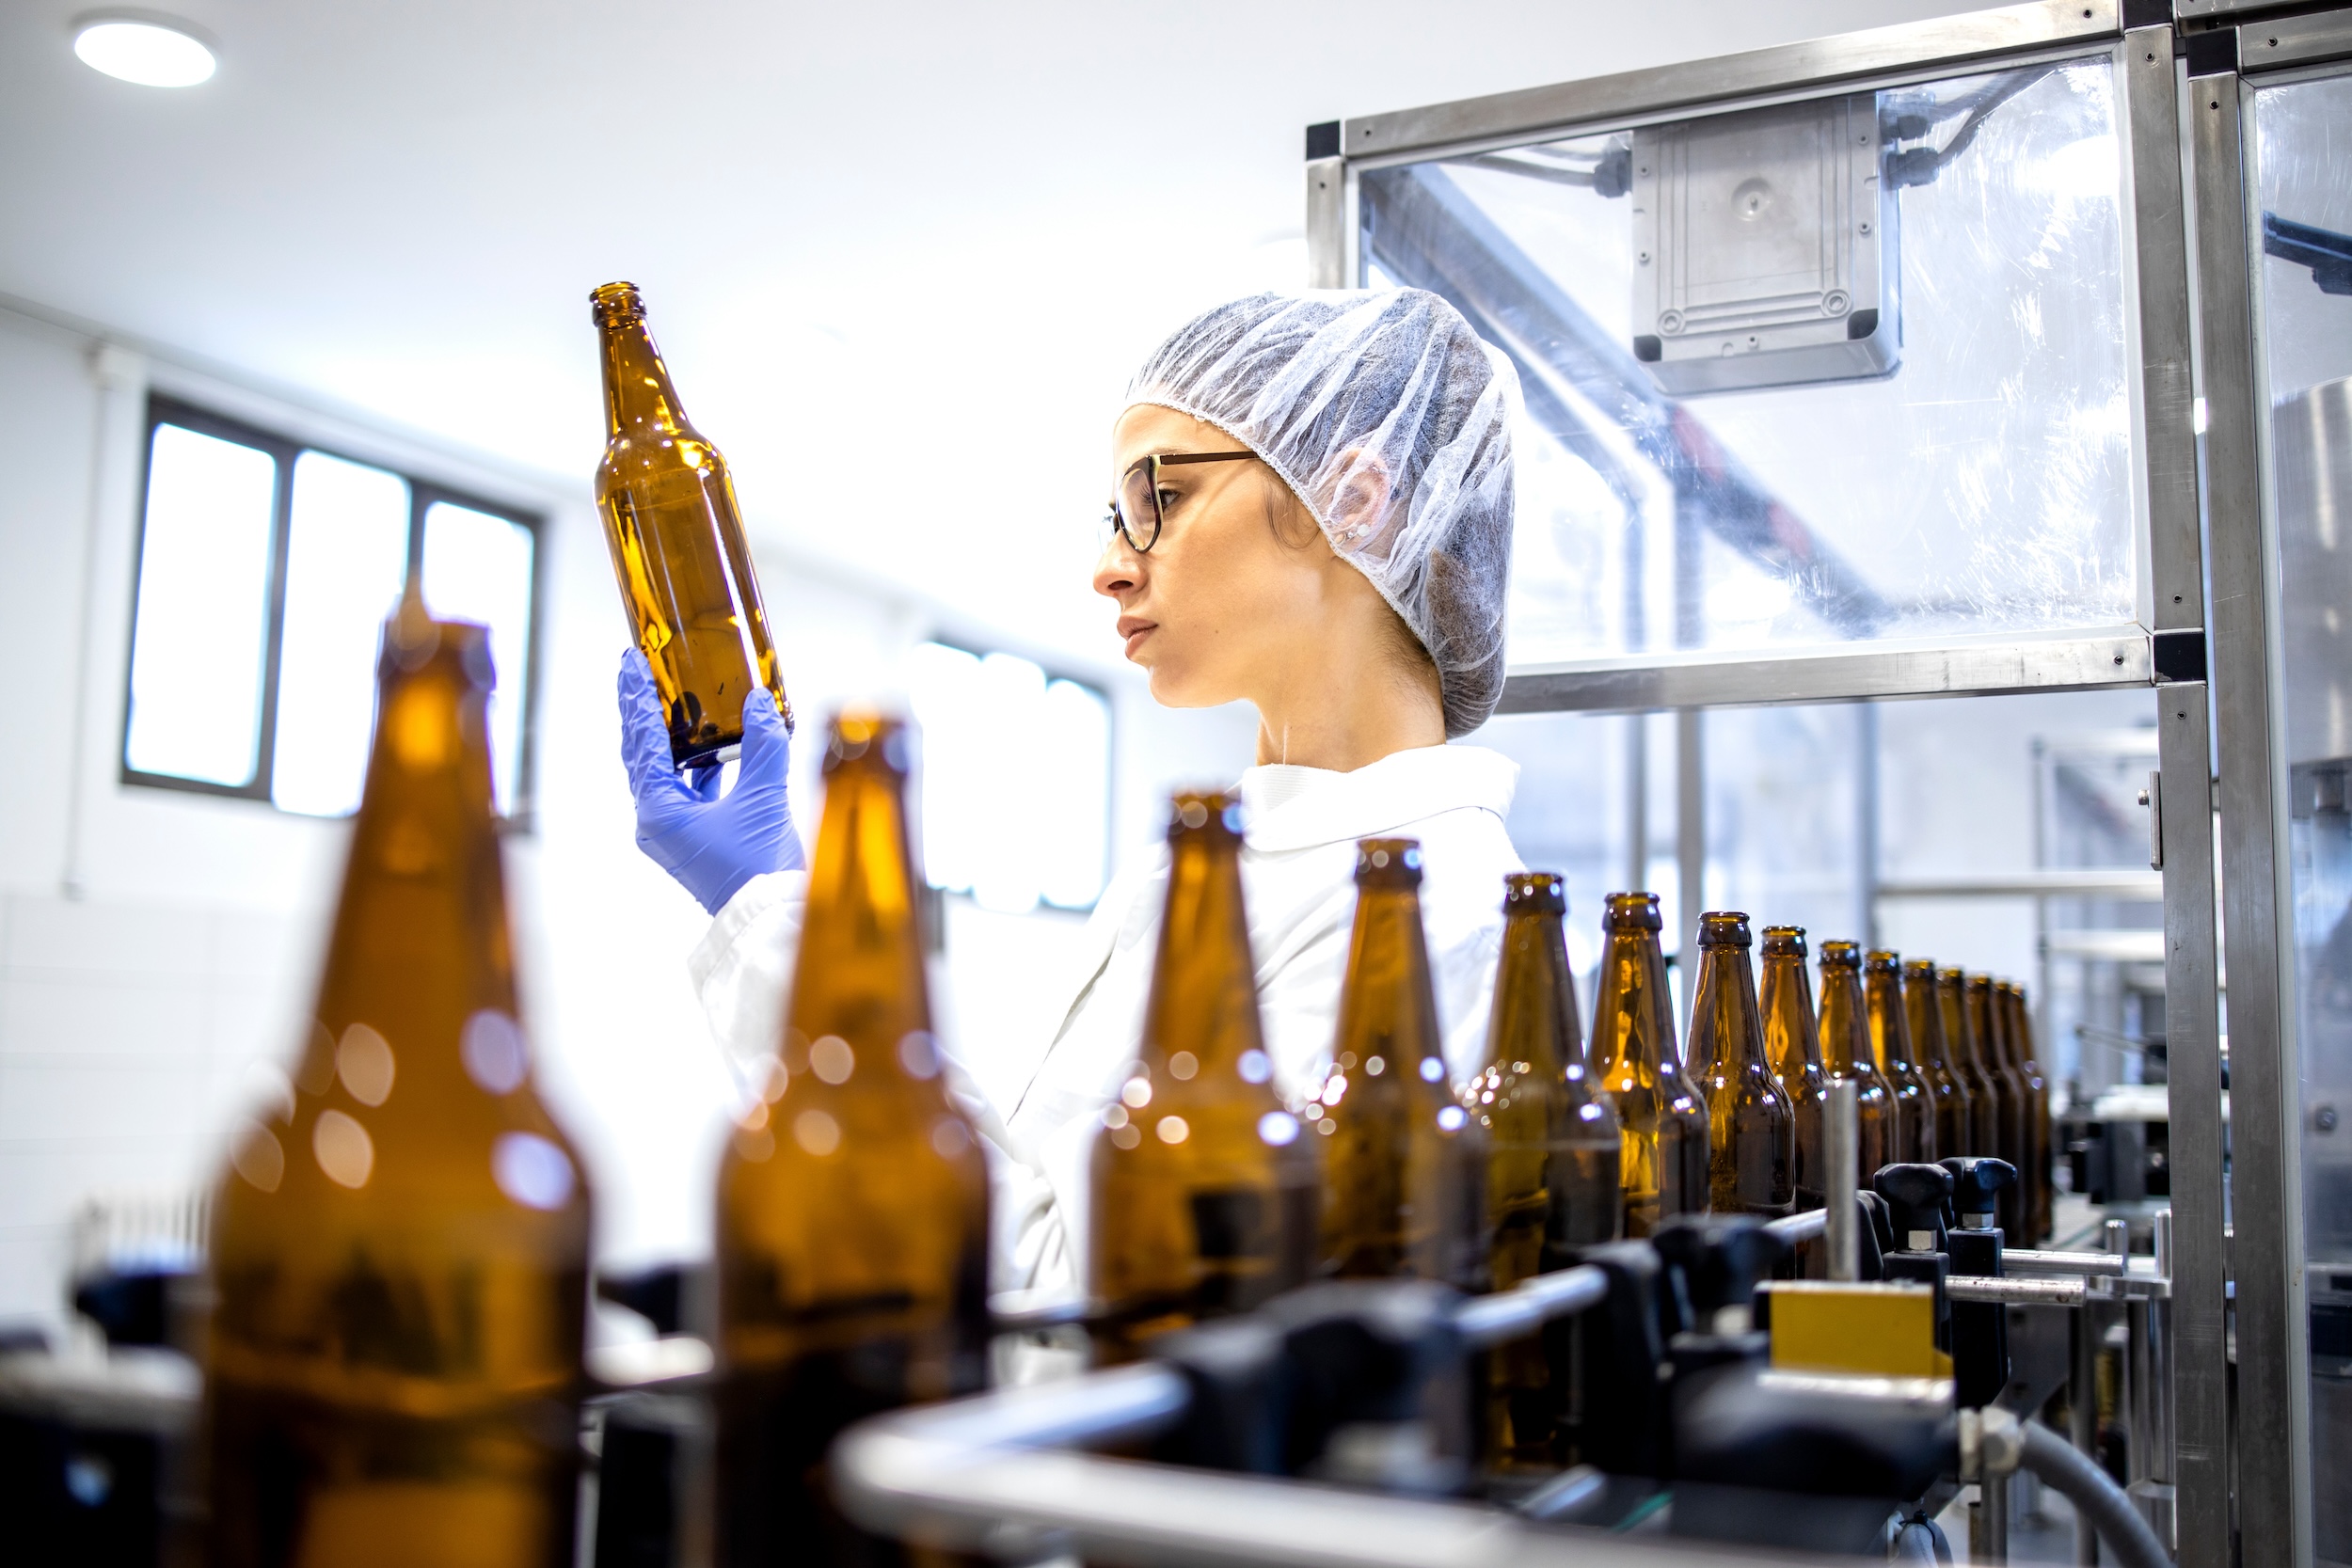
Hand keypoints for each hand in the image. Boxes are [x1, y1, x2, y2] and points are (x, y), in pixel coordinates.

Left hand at [618, 651, 804, 914]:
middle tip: (638, 671)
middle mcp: (656, 821)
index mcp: (658, 811)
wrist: (768, 919)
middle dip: (642, 711)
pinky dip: (697, 765)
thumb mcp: (763, 798)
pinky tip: (718, 747)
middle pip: (641, 753)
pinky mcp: (694, 840)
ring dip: (670, 737)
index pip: (641, 741)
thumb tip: (758, 702)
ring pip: (663, 772)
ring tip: (677, 702)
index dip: (637, 699)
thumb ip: (763, 744)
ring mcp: (673, 833)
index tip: (631, 665)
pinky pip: (686, 791)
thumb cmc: (757, 869)